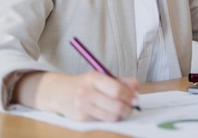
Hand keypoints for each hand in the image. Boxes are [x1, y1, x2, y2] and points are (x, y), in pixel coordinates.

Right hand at [12, 71, 138, 121]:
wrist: (60, 92)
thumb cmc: (86, 83)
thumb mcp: (102, 77)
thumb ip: (122, 81)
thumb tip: (137, 88)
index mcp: (94, 78)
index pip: (117, 90)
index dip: (130, 96)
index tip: (136, 98)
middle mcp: (86, 92)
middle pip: (116, 105)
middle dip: (129, 108)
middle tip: (132, 106)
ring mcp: (83, 107)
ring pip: (111, 116)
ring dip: (122, 115)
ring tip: (123, 110)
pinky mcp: (81, 119)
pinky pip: (103, 121)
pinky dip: (110, 117)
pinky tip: (109, 112)